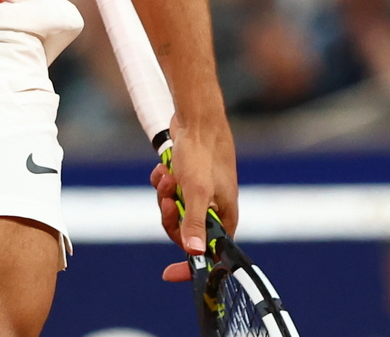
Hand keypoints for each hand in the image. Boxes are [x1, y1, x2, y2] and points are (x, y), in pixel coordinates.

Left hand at [151, 108, 238, 281]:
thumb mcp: (195, 191)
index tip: (168, 273)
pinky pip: (171, 193)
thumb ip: (195, 223)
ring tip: (167, 176)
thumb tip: (195, 254)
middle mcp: (215, 206)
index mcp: (224, 215)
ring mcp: (202, 192)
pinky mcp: (190, 179)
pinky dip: (164, 182)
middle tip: (168, 199)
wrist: (197, 117)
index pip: (211, 253)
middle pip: (185, 231)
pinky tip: (164, 168)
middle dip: (171, 216)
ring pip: (175, 210)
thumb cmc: (202, 153)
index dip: (191, 265)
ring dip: (166, 195)